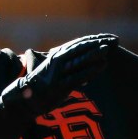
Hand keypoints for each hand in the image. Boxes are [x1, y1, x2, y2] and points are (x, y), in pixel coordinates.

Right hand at [0, 34, 118, 115]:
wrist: (23, 101)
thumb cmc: (39, 90)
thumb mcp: (54, 79)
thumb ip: (67, 75)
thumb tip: (85, 81)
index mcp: (56, 57)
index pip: (77, 45)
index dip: (93, 41)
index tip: (107, 38)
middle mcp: (57, 62)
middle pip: (80, 49)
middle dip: (98, 43)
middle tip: (114, 39)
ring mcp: (58, 74)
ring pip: (80, 60)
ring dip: (95, 53)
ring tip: (110, 48)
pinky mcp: (59, 86)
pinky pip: (78, 75)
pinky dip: (92, 69)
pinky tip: (103, 65)